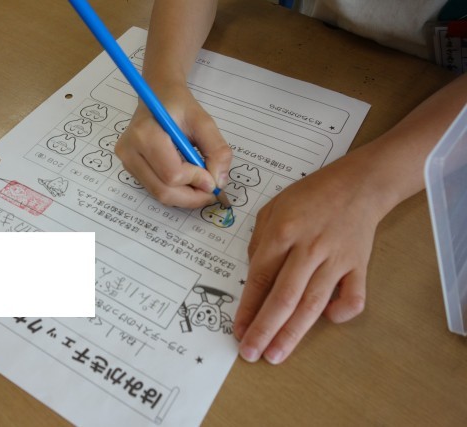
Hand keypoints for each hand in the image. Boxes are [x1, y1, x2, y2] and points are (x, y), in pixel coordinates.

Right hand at [115, 84, 231, 207]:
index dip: (196, 181)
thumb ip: (216, 150)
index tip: (213, 178)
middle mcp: (129, 151)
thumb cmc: (179, 106)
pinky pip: (155, 190)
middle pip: (163, 190)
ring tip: (201, 186)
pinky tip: (187, 181)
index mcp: (145, 134)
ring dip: (185, 197)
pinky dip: (175, 192)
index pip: (172, 173)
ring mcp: (127, 162)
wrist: (158, 96)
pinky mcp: (130, 169)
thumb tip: (218, 182)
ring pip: (158, 194)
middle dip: (191, 197)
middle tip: (211, 192)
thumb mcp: (204, 121)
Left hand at [234, 154, 391, 363]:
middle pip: (284, 296)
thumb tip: (254, 275)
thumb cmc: (310, 195)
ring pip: (313, 302)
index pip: (260, 277)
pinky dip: (342, 312)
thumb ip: (259, 240)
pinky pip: (354, 296)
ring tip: (276, 354)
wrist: (358, 184)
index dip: (247, 307)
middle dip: (265, 328)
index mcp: (283, 232)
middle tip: (251, 353)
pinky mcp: (359, 265)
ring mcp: (336, 258)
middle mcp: (308, 248)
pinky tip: (327, 320)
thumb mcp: (272, 207)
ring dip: (293, 332)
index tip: (238, 330)